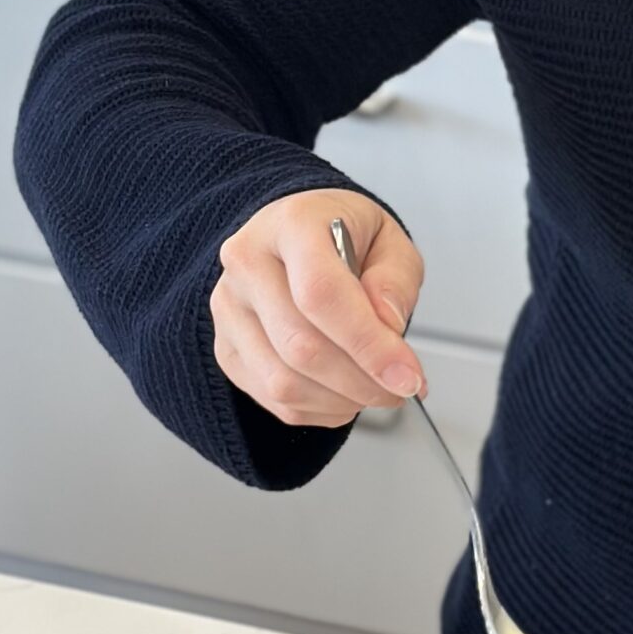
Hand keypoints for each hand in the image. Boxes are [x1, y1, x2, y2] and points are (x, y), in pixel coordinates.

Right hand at [210, 190, 426, 428]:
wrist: (297, 238)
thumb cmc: (343, 236)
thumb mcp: (389, 241)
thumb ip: (395, 280)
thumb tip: (387, 325)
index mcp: (291, 224)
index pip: (321, 293)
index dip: (368, 343)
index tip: (406, 374)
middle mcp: (248, 263)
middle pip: (301, 345)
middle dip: (362, 381)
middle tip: (400, 387)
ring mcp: (230, 309)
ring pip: (283, 381)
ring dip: (341, 400)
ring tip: (375, 389)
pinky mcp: (226, 348)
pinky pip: (272, 399)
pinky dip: (319, 409)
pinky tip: (344, 393)